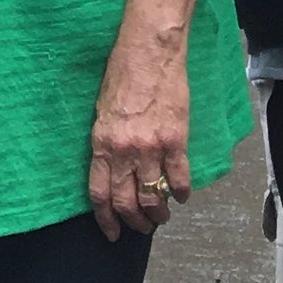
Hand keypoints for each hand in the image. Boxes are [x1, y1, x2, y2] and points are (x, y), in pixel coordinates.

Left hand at [88, 18, 191, 241]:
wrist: (149, 50)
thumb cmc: (122, 74)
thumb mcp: (102, 111)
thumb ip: (106, 143)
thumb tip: (113, 170)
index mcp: (102, 143)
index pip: (100, 193)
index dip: (107, 219)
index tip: (113, 232)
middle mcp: (124, 151)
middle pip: (128, 202)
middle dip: (135, 222)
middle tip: (142, 227)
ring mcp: (151, 147)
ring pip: (155, 198)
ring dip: (159, 214)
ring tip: (162, 216)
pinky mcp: (176, 140)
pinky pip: (179, 178)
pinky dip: (182, 193)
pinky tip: (182, 196)